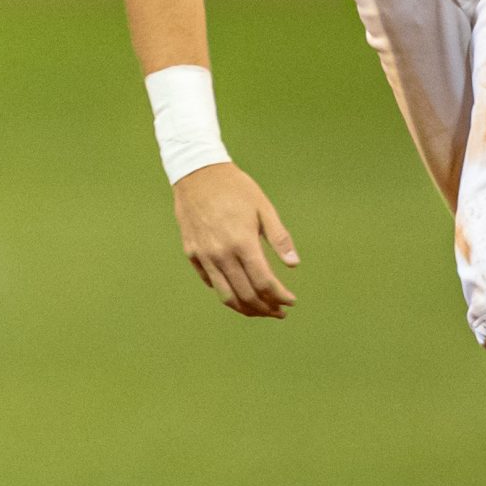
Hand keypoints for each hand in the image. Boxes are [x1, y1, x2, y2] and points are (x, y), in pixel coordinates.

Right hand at [171, 161, 299, 317]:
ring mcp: (204, 256)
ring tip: (260, 310)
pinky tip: (239, 291)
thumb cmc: (234, 188)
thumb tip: (293, 264)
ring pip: (226, 296)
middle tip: (279, 312)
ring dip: (246, 308)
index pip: (264, 282)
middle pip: (246, 295)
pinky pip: (210, 282)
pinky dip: (226, 292)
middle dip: (266, 308)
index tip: (291, 301)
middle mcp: (222, 254)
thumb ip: (279, 238)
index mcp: (242, 242)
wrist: (197, 173)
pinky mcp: (192, 254)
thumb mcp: (263, 207)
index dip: (280, 296)